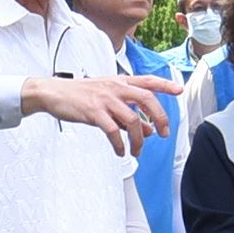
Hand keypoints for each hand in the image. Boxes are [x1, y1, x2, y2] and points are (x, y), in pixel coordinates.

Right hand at [27, 70, 175, 153]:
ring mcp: (105, 99)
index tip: (179, 90)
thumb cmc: (80, 96)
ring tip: (137, 151)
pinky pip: (113, 131)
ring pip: (132, 120)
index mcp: (120, 82)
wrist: (54, 93)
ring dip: (139, 140)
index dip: (165, 84)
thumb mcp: (107, 100)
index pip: (148, 80)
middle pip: (147, 100)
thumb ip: (129, 114)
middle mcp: (115, 88)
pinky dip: (120, 144)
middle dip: (160, 118)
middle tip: (164, 134)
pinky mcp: (93, 112)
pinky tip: (121, 151)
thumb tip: (149, 130)